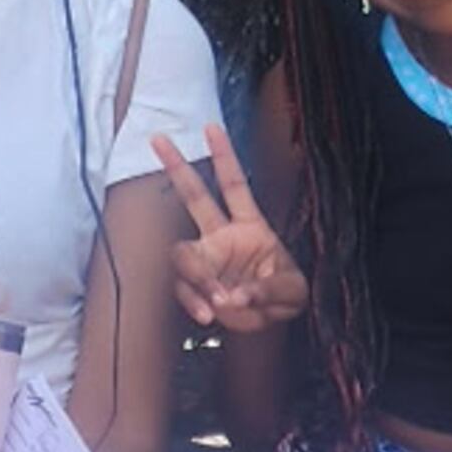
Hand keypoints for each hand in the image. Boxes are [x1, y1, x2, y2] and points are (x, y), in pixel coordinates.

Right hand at [153, 124, 309, 334]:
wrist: (272, 323)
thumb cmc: (285, 296)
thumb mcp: (292, 291)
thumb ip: (267, 291)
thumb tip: (235, 296)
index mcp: (250, 226)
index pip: (234, 185)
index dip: (223, 156)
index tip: (211, 128)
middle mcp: (221, 237)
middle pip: (194, 196)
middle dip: (176, 167)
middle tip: (159, 139)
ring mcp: (206, 261)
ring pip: (182, 254)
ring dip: (198, 276)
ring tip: (220, 299)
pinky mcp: (196, 287)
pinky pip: (183, 289)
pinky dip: (193, 302)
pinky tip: (209, 314)